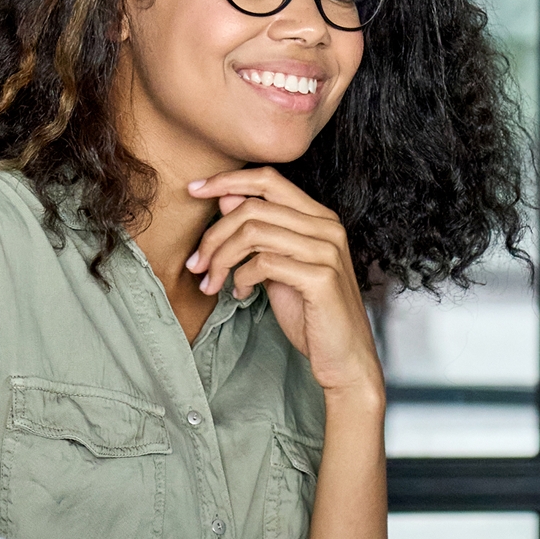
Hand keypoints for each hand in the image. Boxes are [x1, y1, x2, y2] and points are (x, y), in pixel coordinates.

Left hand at [184, 168, 383, 398]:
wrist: (344, 358)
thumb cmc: (311, 314)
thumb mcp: (277, 267)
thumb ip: (259, 234)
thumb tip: (227, 198)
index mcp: (319, 218)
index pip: (268, 180)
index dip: (227, 180)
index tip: (195, 190)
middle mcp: (327, 227)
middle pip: (253, 207)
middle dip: (214, 234)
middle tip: (195, 264)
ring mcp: (327, 250)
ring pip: (253, 233)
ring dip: (221, 260)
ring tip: (212, 284)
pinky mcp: (321, 277)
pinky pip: (264, 263)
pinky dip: (241, 278)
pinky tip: (241, 294)